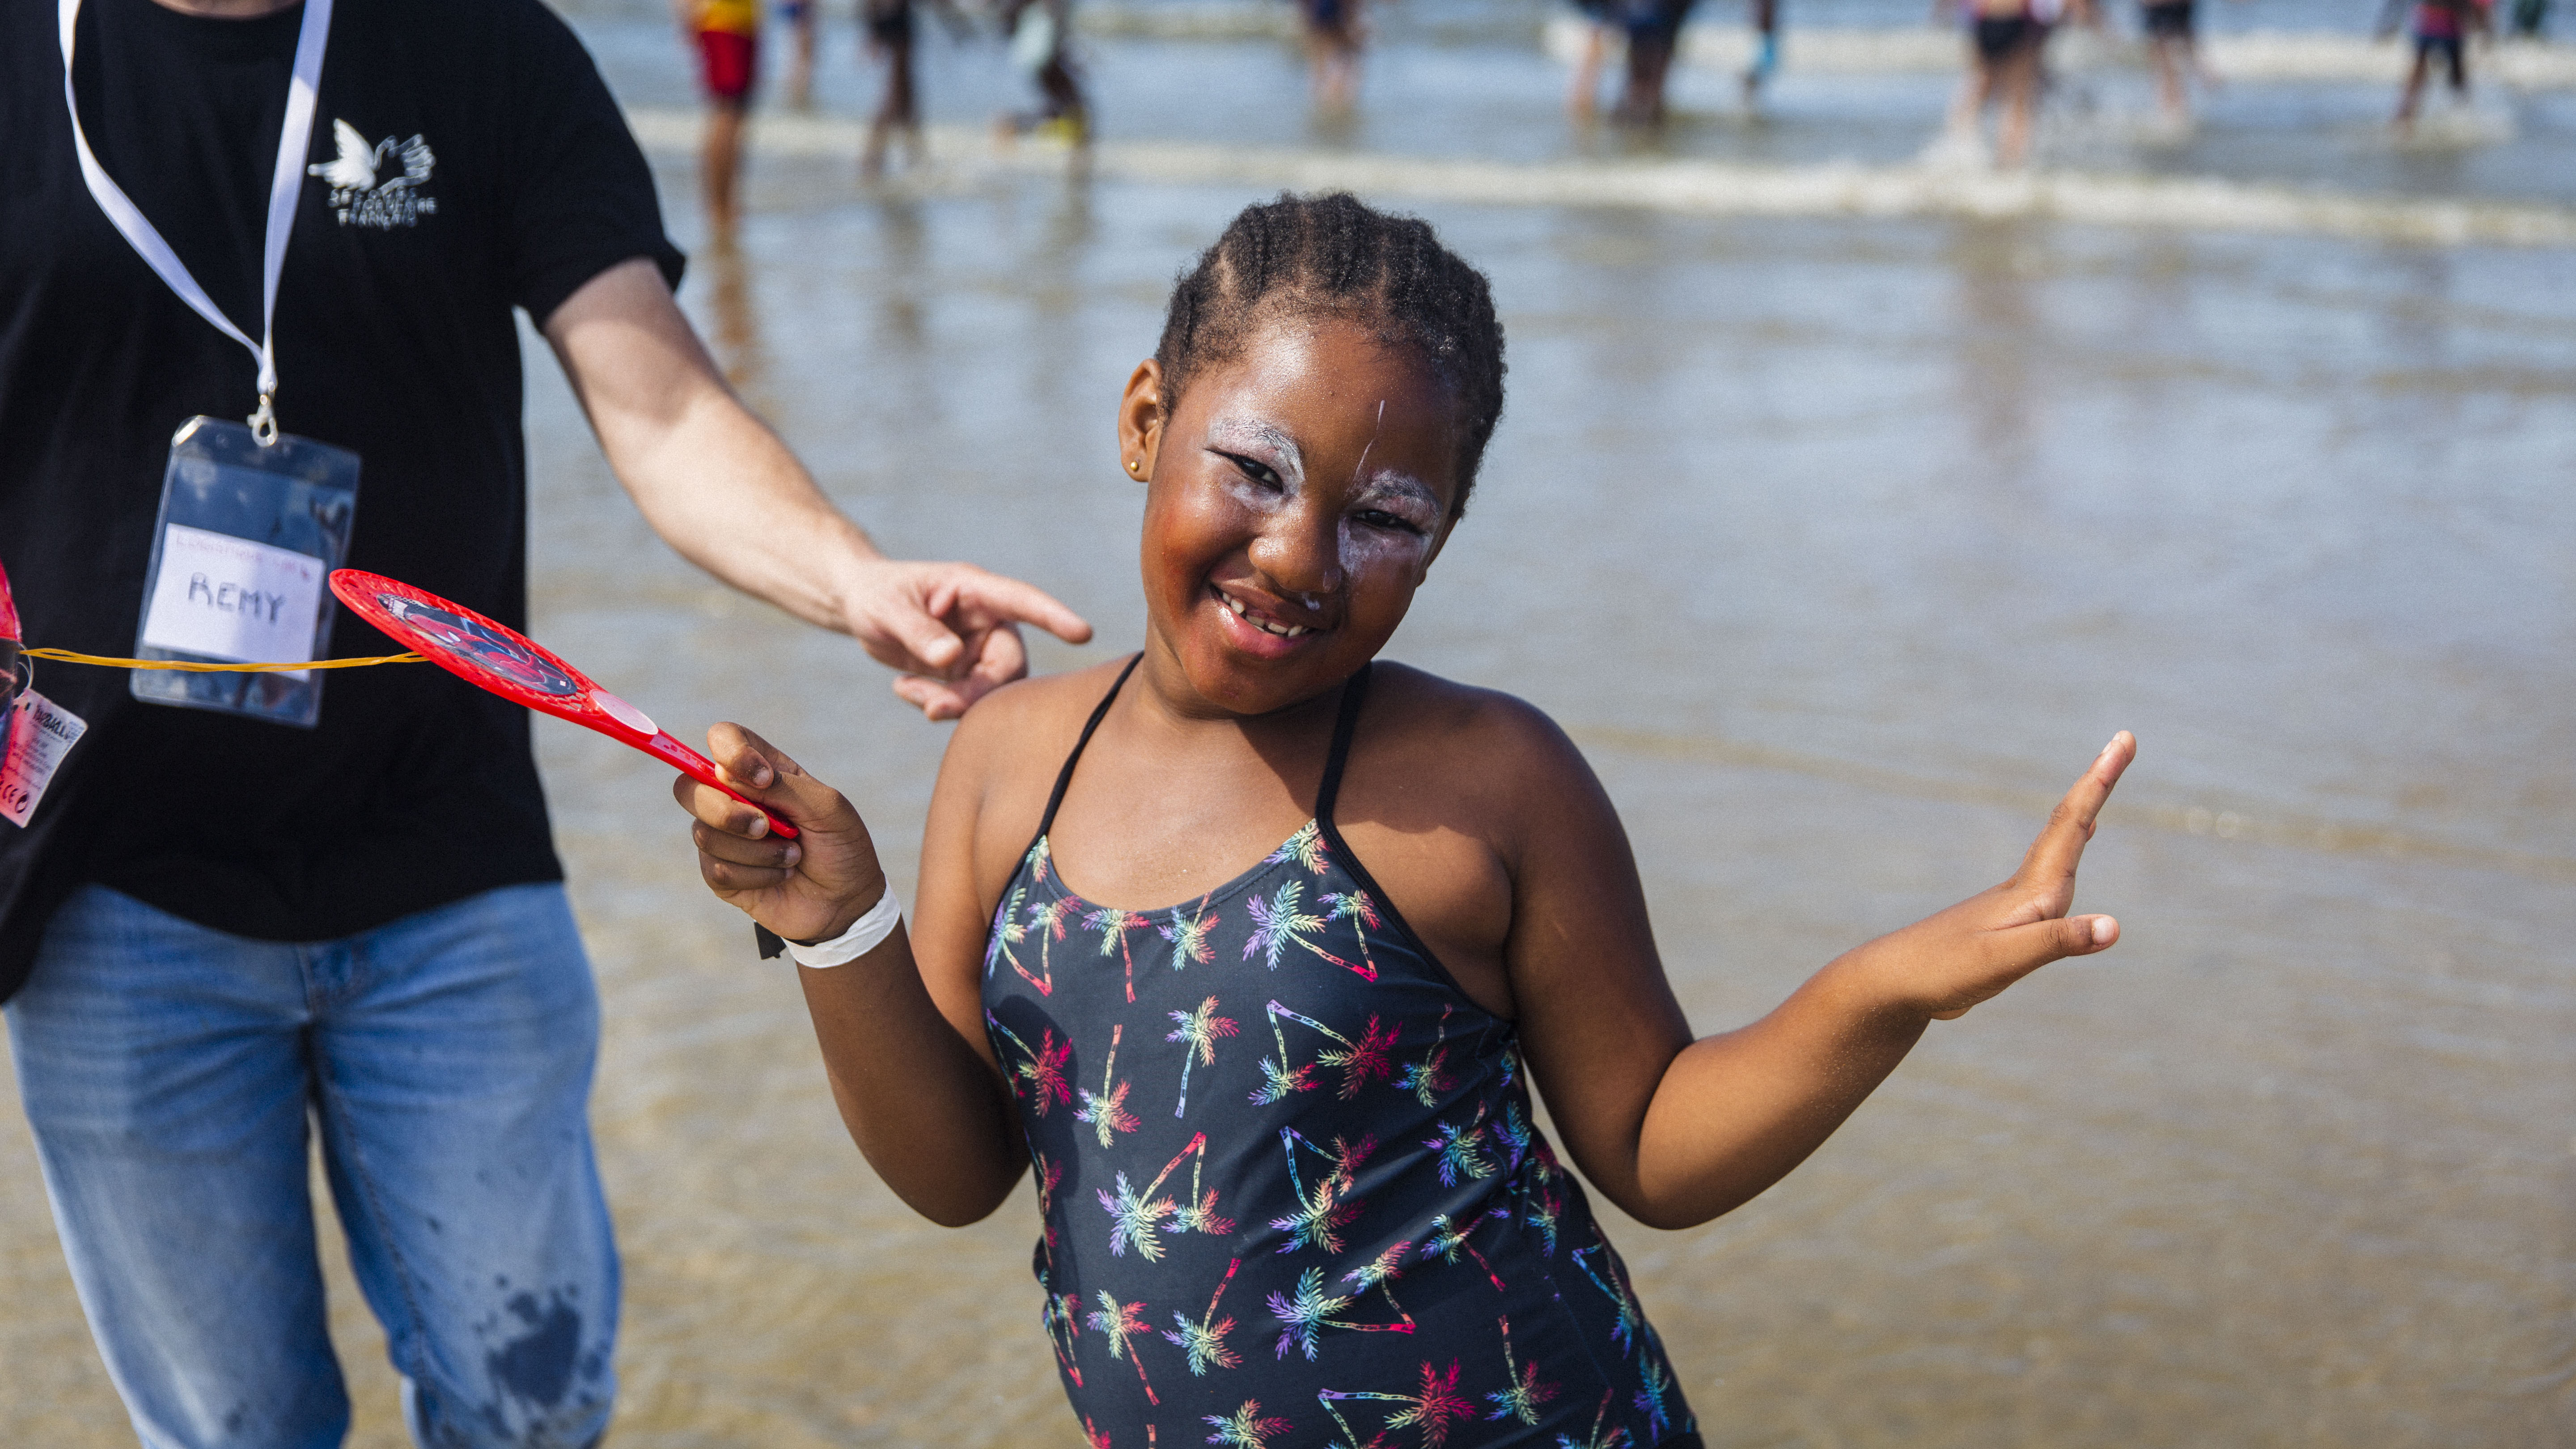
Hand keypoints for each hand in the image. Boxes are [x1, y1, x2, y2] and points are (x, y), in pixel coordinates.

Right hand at [675, 723, 889, 942]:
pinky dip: (757, 875)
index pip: (723, 738)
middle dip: (727, 812)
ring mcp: (724, 836)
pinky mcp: (721, 873)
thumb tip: (725, 774)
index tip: (761, 779)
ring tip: (793, 857)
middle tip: (766, 827)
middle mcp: (735, 798)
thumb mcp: (827, 807)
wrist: (846, 902)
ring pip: (705, 834)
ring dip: (758, 851)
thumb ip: (782, 784)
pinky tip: (781, 875)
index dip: (730, 752)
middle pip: (689, 786)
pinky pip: (717, 869)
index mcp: (762, 771)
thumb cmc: (842, 846)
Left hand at [836, 559, 1093, 721]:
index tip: (1083, 633)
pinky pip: (967, 700)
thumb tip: (951, 658)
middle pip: (1009, 665)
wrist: (861, 606)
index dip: (1053, 616)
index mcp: (975, 590)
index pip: (1022, 601)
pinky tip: (903, 687)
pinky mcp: (967, 672)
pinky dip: (936, 702)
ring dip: (953, 702)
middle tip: (933, 709)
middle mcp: (987, 620)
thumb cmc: (875, 594)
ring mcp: (980, 648)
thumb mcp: (887, 609)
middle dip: (977, 693)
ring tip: (907, 690)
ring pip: (991, 690)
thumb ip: (917, 631)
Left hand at [1846, 732, 2135, 1020]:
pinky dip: (2062, 862)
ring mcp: (2011, 905)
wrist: (1890, 986)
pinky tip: (2060, 876)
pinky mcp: (2003, 926)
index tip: (2124, 739)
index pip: (2072, 823)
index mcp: (2029, 891)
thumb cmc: (1941, 971)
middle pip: (2066, 824)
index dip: (2100, 781)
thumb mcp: (2003, 962)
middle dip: (2097, 784)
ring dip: (2080, 818)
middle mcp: (2023, 889)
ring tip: (2097, 795)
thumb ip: (2057, 942)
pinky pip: (2044, 881)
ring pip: (2054, 850)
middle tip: (2123, 742)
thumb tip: (2114, 927)